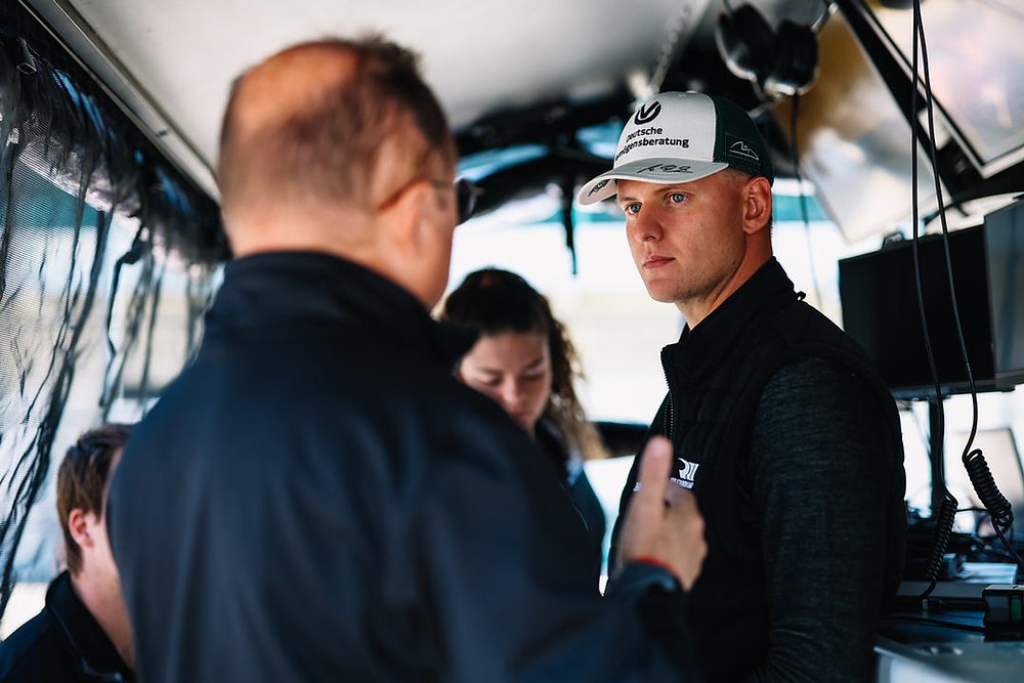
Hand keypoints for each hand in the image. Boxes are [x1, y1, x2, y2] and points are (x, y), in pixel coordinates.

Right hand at [616, 436, 706, 590]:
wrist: (648, 593)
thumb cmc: (644, 549)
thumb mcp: (644, 505)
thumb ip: (653, 474)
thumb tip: (661, 442)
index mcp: (689, 516)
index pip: (680, 492)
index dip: (665, 489)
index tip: (651, 490)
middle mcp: (696, 537)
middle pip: (682, 516)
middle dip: (666, 512)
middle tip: (645, 512)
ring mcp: (692, 558)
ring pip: (681, 538)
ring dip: (667, 534)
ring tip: (646, 535)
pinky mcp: (684, 576)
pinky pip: (677, 558)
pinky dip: (666, 554)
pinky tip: (651, 557)